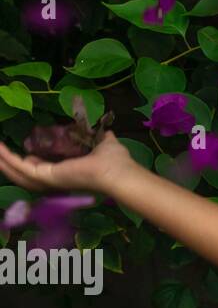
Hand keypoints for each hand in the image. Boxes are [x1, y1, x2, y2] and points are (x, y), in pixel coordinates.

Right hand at [0, 130, 136, 196]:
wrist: (117, 170)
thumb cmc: (114, 160)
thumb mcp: (102, 143)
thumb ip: (97, 136)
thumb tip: (100, 128)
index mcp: (66, 172)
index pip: (43, 170)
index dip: (32, 162)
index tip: (28, 152)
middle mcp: (54, 179)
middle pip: (24, 174)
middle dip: (9, 163)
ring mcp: (48, 180)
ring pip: (18, 172)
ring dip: (4, 161)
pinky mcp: (45, 176)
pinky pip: (20, 167)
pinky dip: (7, 158)